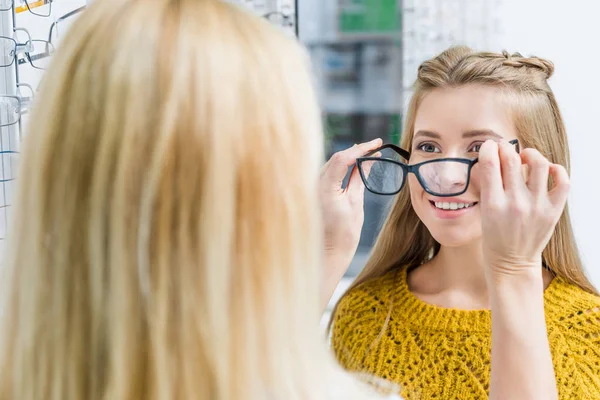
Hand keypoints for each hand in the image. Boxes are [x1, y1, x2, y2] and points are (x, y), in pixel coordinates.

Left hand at [319, 138, 381, 263]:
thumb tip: (370, 159)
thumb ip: (360, 177)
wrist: (330, 251)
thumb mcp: (355, 202)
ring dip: (350, 156)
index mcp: (324, 187)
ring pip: (332, 162)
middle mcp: (314, 184)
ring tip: (369, 152)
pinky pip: (329, 171)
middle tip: (376, 146)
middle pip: (336, 158)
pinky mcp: (315, 191)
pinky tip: (354, 163)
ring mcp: (312, 187)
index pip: (342, 158)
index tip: (377, 143)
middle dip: (356, 150)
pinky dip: (342, 166)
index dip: (361, 148)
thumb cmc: (344, 233)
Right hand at [478, 140, 569, 279]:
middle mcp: (515, 203)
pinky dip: (556, 170)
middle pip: (512, 159)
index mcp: (493, 204)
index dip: (489, 148)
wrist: (512, 263)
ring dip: (530, 154)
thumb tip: (493, 159)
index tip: (489, 146)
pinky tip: (546, 170)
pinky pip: (562, 181)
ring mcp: (537, 207)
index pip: (490, 164)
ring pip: (538, 164)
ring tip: (525, 156)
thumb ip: (489, 187)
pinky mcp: (553, 211)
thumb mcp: (483, 212)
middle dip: (505, 147)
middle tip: (503, 147)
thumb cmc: (494, 238)